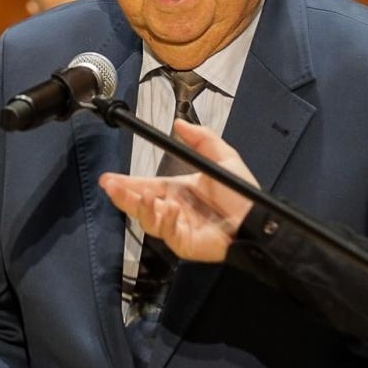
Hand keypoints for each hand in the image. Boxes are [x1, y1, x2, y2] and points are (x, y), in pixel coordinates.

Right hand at [99, 120, 258, 262]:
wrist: (258, 221)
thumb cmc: (243, 195)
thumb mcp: (223, 158)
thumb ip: (202, 139)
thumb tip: (180, 123)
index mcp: (178, 190)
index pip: (146, 186)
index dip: (126, 183)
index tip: (109, 178)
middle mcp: (174, 209)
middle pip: (140, 205)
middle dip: (124, 196)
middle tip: (112, 187)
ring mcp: (177, 228)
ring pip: (149, 220)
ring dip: (142, 208)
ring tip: (144, 196)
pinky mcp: (185, 244)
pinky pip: (169, 234)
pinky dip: (166, 221)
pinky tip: (171, 210)